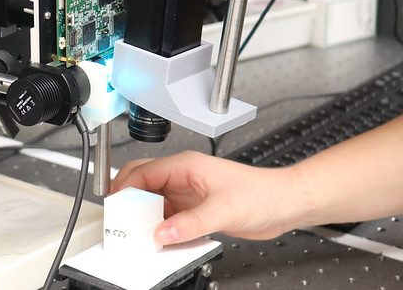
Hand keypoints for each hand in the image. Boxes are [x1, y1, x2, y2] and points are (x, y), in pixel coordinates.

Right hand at [111, 151, 301, 244]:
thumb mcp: (223, 209)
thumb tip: (162, 232)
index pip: (142, 172)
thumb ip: (190, 223)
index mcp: (185, 165)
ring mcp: (188, 193)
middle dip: (129, 199)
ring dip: (144, 215)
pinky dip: (160, 227)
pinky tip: (161, 238)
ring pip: (153, 200)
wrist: (284, 204)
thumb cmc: (262, 193)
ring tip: (140, 233)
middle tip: (122, 220)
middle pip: (142, 182)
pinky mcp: (195, 209)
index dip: (125, 189)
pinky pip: (168, 216)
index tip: (117, 209)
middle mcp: (183, 176)